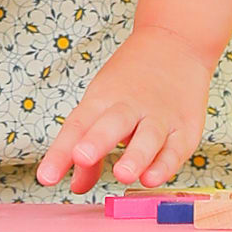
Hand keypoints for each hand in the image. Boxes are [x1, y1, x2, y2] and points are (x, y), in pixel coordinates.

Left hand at [35, 30, 216, 194]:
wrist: (176, 44)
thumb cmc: (131, 84)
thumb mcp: (102, 106)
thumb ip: (89, 153)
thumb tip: (75, 187)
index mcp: (102, 99)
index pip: (77, 125)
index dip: (60, 152)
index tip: (46, 176)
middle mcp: (130, 106)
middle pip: (112, 123)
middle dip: (97, 141)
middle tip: (82, 157)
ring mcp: (160, 117)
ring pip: (148, 136)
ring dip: (136, 156)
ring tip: (123, 174)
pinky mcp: (185, 129)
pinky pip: (175, 149)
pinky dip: (165, 165)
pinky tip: (151, 178)